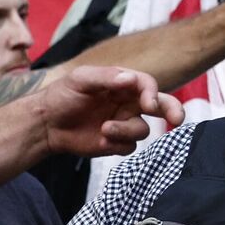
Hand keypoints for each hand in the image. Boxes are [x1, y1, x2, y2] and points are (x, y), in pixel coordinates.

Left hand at [35, 66, 184, 156]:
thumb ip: (106, 77)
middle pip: (161, 106)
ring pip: (143, 130)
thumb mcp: (80, 79)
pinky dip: (117, 143)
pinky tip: (100, 139)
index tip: (149, 103)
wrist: (46, 124)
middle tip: (178, 119)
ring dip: (126, 130)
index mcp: (123, 85)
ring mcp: (125, 123)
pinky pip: (130, 146)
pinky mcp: (118, 143)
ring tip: (105, 129)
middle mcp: (129, 103)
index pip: (147, 85)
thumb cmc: (62, 96)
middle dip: (173, 111)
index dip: (152, 93)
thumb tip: (131, 79)